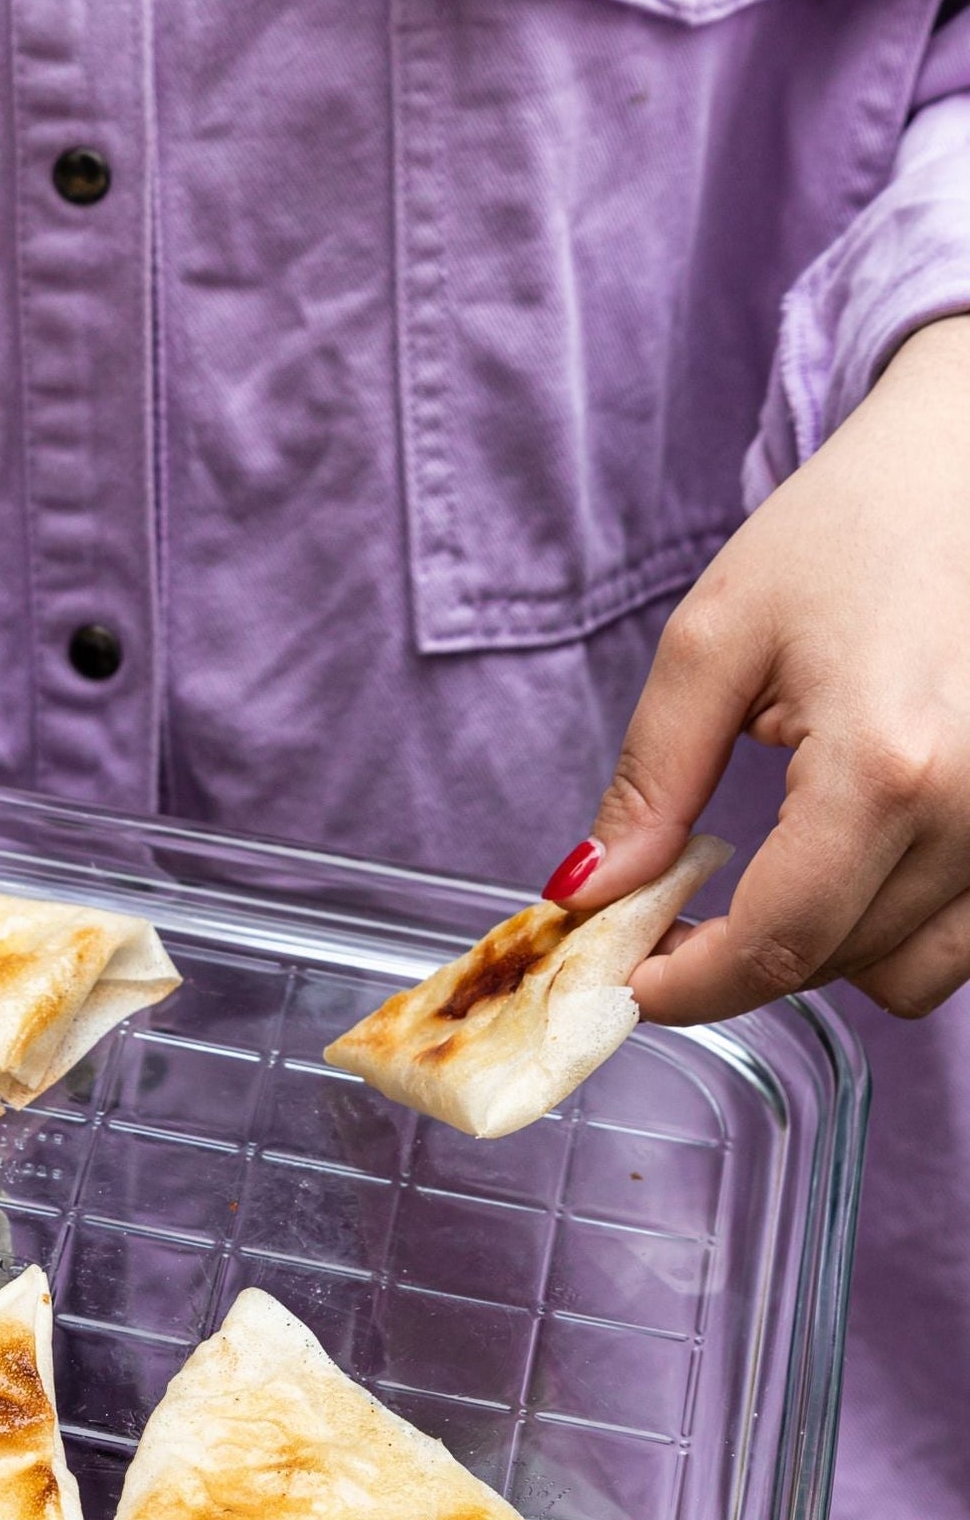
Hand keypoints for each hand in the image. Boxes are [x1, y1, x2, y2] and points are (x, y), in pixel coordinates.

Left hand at [551, 311, 969, 1024]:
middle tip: (674, 911)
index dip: (691, 987)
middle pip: (836, 964)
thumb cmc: (848, 532)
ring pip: (911, 973)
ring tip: (775, 871)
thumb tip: (588, 893)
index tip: (632, 982)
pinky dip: (898, 929)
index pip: (778, 944)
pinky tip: (851, 863)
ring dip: (826, 950)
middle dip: (739, 961)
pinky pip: (968, 940)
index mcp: (888, 769)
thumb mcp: (715, 641)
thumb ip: (650, 782)